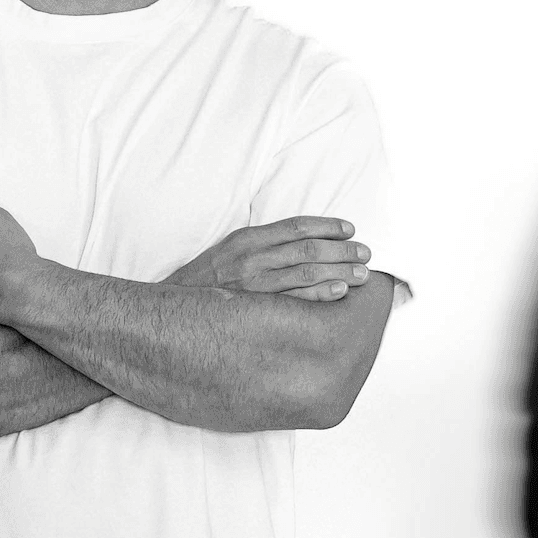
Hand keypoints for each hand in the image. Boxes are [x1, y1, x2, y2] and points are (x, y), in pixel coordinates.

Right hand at [167, 215, 374, 305]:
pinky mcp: (252, 309)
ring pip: (305, 272)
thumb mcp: (229, 252)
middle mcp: (251, 258)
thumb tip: (303, 243)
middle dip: (342, 250)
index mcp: (247, 239)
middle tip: (366, 253)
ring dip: (339, 271)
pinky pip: (293, 301)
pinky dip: (319, 294)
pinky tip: (339, 291)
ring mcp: (252, 285)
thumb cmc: (206, 282)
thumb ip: (262, 245)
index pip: (296, 226)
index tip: (350, 229)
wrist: (171, 311)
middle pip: (307, 248)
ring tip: (362, 274)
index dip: (327, 226)